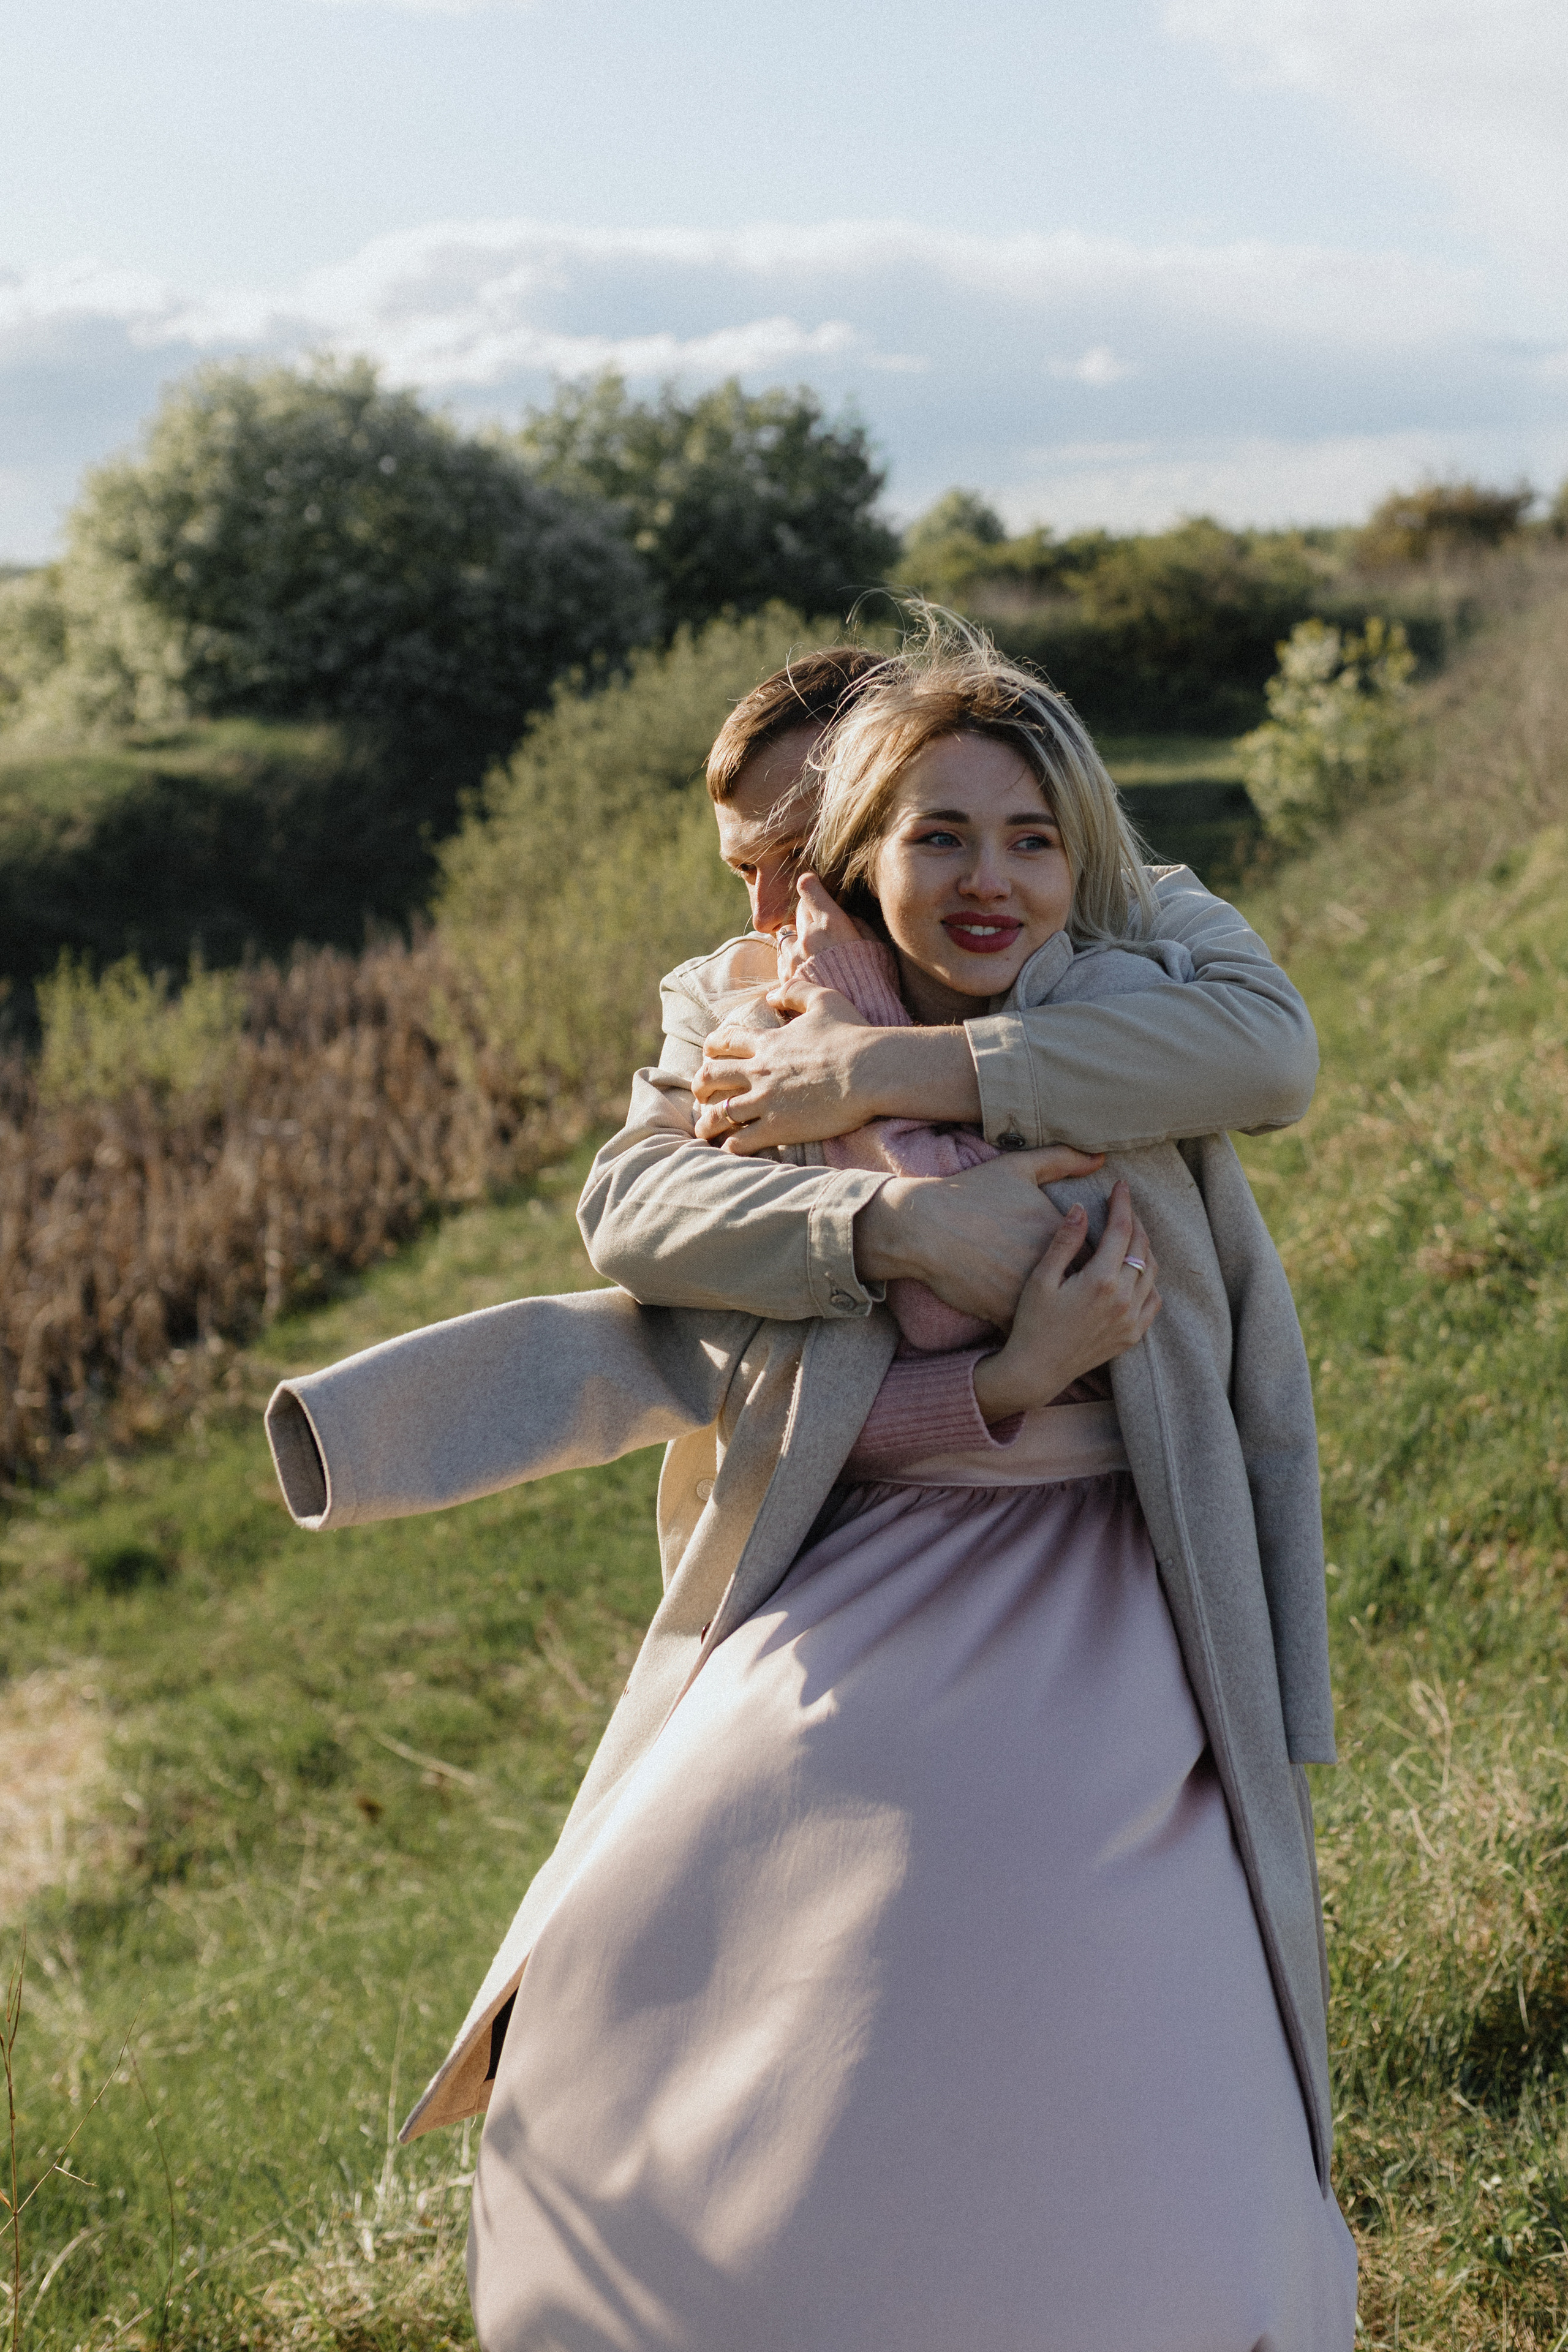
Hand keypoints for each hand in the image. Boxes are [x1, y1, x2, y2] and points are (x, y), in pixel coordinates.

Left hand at [693, 985, 877, 1148]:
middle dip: (701, 1085)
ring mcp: (765, 1101)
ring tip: (703, 1129)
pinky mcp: (777, 1127)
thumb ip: (795, 991)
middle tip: (700, 1092)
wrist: (869, 1071)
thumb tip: (771, 994)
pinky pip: (741, 1141)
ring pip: (720, 1113)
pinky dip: (729, 1145)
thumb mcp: (824, 999)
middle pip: (713, 1077)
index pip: (726, 1041)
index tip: (709, 1054)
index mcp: (767, 1042)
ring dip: (707, 1122)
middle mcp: (759, 1071)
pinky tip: (727, 1148)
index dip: (712, 1047)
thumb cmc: (851, 1035)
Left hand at [773, 872, 870, 982]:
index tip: (812, 884)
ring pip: (787, 933)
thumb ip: (857, 924)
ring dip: (798, 936)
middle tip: (822, 923)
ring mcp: (793, 958)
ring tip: (813, 949)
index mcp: (830, 922)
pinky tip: (806, 967)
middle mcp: (807, 936)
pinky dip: (792, 958)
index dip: (810, 884)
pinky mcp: (786, 978)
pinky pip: (783, 958)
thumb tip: (845, 915)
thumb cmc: (874, 979)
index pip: (808, 887)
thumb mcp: (874, 945)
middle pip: (799, 910)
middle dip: (808, 912)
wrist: (860, 1016)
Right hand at [854, 1147, 1106, 1327]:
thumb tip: (1100, 1158)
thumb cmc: (969, 1193)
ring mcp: (1030, 1293)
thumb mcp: (1018, 1166)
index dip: (1104, 1253)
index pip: (1102, 1250)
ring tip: (1065, 1299)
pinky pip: (1033, 1324)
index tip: (1095, 1254)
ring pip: (1065, 1308)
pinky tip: (1042, 1318)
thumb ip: (1064, 1159)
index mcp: (1061, 1231)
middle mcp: (1051, 1265)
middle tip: (1080, 1280)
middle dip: (1092, 1283)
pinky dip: (1039, 1322)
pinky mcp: (1006, 1314)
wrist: (923, 1229)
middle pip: (1089, 1282)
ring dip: (1072, 1307)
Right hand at [972, 1181, 1160, 1420]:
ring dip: (1144, 1247)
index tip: (1120, 1185)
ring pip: (1152, 1271)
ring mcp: (1132, 1319)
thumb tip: (1082, 1208)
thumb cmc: (1033, 1322)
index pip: (1122, 1229)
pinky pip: (1153, 1299)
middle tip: (1123, 1205)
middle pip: (1141, 1246)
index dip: (1122, 1203)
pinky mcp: (1133, 1334)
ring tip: (1129, 1233)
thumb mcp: (1041, 1278)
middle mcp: (1124, 1299)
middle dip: (1135, 1220)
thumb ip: (1065, 1241)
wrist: (1037, 1369)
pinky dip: (1149, 1279)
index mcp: (1101, 1281)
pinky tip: (1135, 1271)